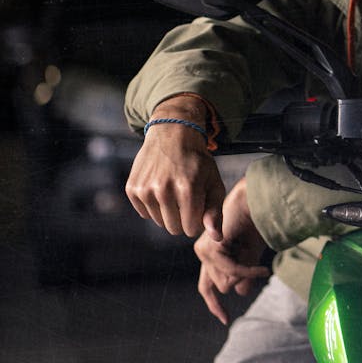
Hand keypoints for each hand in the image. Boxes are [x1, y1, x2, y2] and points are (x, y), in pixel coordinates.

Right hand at [125, 97, 224, 236]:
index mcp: (188, 189)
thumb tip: (217, 239)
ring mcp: (145, 189)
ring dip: (168, 212)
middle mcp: (163, 190)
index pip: (191, 229)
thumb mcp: (213, 183)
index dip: (198, 221)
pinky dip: (153, 206)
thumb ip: (215, 212)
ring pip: (159, 222)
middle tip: (187, 199)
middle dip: (183, 219)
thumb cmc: (198, 162)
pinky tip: (160, 187)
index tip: (200, 207)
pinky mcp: (132, 188)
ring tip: (174, 190)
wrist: (173, 134)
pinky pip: (144, 213)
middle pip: (173, 229)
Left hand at [195, 178, 269, 324]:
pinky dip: (249, 272)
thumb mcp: (252, 255)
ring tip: (254, 251)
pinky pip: (232, 272)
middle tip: (253, 256)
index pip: (207, 287)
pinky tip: (262, 269)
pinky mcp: (211, 248)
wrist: (256, 202)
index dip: (215, 304)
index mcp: (211, 256)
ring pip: (226, 282)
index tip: (225, 320)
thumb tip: (239, 293)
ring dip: (246, 272)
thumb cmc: (256, 223)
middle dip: (241, 277)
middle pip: (221, 286)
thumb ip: (243, 274)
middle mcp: (203, 254)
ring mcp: (204, 251)